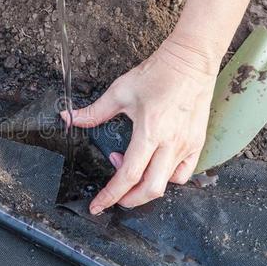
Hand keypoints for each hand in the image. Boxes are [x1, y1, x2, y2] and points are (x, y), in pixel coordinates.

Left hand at [61, 37, 218, 213]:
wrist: (191, 60)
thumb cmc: (158, 73)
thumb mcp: (120, 91)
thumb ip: (93, 111)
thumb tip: (69, 118)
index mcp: (150, 132)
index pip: (127, 175)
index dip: (110, 195)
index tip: (98, 205)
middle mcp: (171, 143)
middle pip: (150, 189)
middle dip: (128, 199)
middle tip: (113, 195)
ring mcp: (187, 145)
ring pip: (168, 184)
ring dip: (146, 187)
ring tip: (130, 169)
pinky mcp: (197, 142)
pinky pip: (184, 172)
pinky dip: (167, 178)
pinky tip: (154, 166)